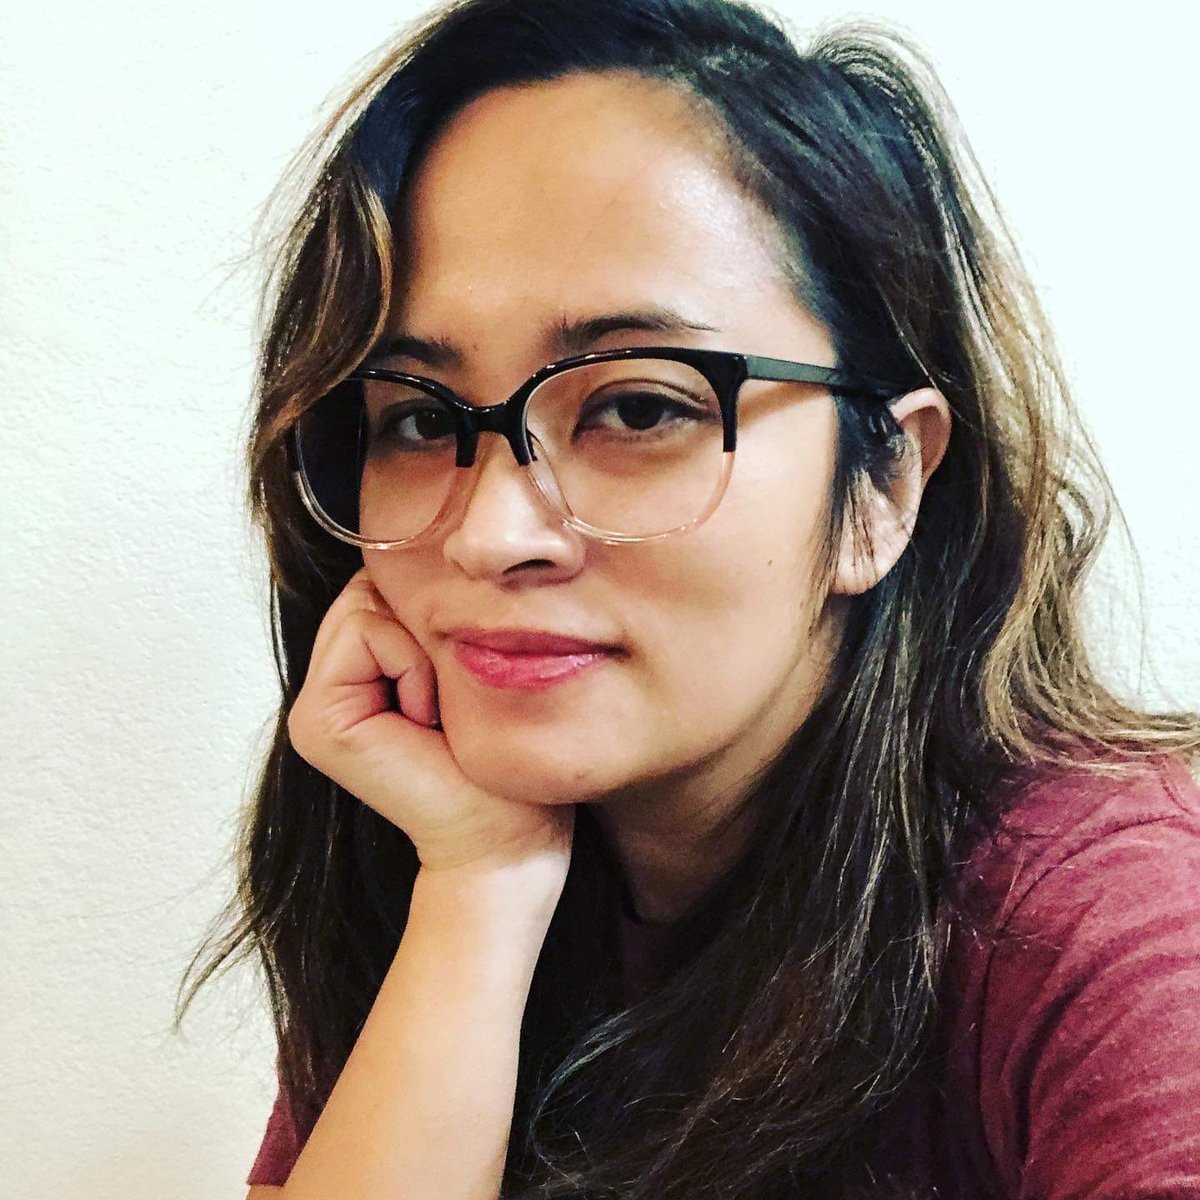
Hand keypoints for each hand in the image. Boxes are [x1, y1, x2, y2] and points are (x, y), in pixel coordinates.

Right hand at [287, 567, 575, 876]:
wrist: (507, 837)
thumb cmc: (501, 760)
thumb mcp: (466, 670)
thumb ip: (426, 620)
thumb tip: (424, 551)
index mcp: (355, 676)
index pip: (379, 587)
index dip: (429, 615)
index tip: (455, 685)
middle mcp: (325, 690)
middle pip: (367, 589)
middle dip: (421, 630)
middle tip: (446, 701)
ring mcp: (313, 709)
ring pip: (366, 605)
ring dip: (421, 651)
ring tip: (437, 713)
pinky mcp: (317, 723)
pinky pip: (368, 633)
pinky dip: (413, 666)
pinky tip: (426, 721)